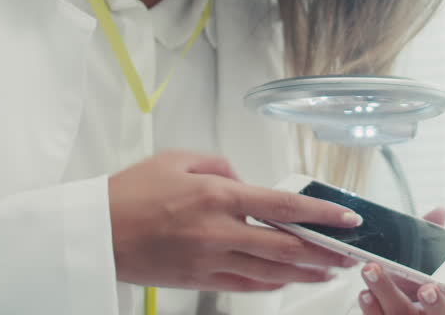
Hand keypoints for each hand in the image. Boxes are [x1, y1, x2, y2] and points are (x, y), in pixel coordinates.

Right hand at [108, 150, 360, 291]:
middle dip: (323, 251)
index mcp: (216, 195)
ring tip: (328, 271)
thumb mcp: (176, 158)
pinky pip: (245, 286)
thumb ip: (220, 165)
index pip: (283, 207)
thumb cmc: (130, 193)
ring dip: (304, 273)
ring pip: (270, 272)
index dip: (321, 215)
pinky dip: (271, 284)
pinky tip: (286, 280)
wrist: (96, 231)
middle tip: (348, 253)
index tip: (346, 219)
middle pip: (285, 247)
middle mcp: (218, 231)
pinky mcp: (199, 280)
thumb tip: (245, 182)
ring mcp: (209, 260)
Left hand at [357, 207, 444, 313]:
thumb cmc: (411, 281)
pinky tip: (364, 292)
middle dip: (437, 304)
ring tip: (372, 269)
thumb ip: (428, 236)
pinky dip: (371, 306)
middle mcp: (443, 308)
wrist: (386, 304)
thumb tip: (440, 212)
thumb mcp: (421, 257)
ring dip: (388, 292)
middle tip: (427, 287)